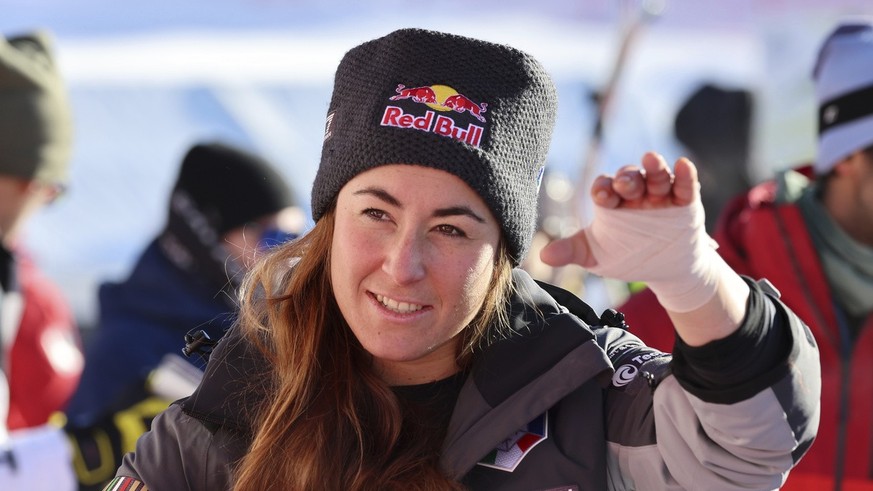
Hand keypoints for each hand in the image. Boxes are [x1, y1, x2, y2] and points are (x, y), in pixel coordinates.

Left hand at [541, 151, 748, 344]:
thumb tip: (542, 256)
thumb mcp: (596, 256)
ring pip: (656, 176)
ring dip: (654, 167)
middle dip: (626, 179)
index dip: (603, 188)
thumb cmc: (627, 256)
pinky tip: (683, 165)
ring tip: (651, 159)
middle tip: (623, 183)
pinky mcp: (685, 202)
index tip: (601, 194)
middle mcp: (635, 194)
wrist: (665, 271)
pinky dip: (684, 175)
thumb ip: (572, 251)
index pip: (604, 187)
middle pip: (629, 178)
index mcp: (612, 201)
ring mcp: (661, 195)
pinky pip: (685, 185)